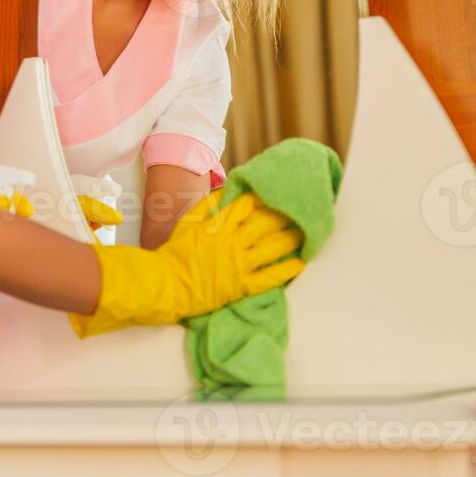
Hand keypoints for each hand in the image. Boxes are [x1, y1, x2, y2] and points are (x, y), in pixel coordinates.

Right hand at [67, 192, 304, 337]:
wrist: (166, 284)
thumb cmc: (174, 253)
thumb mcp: (186, 222)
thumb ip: (207, 205)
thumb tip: (227, 191)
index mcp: (219, 225)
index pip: (248, 205)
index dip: (266, 197)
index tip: (280, 190)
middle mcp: (232, 242)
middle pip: (266, 223)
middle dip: (286, 213)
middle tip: (303, 207)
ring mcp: (238, 264)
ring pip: (272, 247)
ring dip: (292, 238)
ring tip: (309, 230)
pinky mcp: (241, 285)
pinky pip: (269, 276)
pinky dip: (286, 269)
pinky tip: (301, 262)